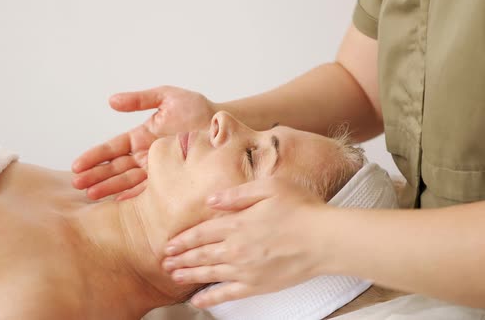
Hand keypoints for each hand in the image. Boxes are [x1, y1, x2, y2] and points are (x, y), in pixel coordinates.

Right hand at [72, 86, 216, 199]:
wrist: (224, 126)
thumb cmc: (197, 109)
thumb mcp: (167, 98)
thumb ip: (140, 99)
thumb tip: (111, 100)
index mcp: (142, 137)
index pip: (113, 148)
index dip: (95, 156)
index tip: (77, 165)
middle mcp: (146, 155)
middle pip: (116, 167)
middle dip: (96, 175)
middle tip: (77, 184)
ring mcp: (158, 169)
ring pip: (128, 180)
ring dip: (109, 187)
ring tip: (90, 195)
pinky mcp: (172, 180)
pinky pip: (150, 190)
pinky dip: (134, 197)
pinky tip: (119, 203)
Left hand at [162, 177, 329, 307]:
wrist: (325, 239)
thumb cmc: (301, 209)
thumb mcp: (268, 187)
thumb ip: (236, 194)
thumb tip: (211, 200)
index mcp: (237, 223)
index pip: (201, 232)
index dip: (183, 240)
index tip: (169, 244)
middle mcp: (236, 247)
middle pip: (201, 254)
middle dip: (180, 258)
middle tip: (165, 263)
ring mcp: (245, 269)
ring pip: (209, 273)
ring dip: (189, 275)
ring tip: (173, 277)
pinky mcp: (257, 285)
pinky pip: (227, 294)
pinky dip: (210, 298)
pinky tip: (197, 301)